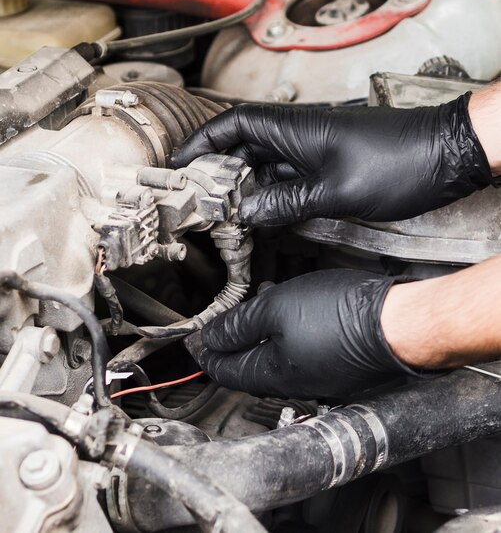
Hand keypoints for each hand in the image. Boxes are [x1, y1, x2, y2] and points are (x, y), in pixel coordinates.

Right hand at [171, 93, 494, 226]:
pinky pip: (289, 175)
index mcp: (296, 129)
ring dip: (245, 183)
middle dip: (218, 169)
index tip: (181, 162)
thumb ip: (287, 202)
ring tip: (226, 211)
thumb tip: (248, 211)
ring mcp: (315, 148)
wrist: (447, 153)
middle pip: (244, 144)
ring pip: (266, 162)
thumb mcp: (336, 192)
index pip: (234, 123)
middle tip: (201, 198)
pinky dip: (272, 192)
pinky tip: (265, 212)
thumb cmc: (400, 162)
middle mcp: (301, 134)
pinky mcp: (330, 162)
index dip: (203, 141)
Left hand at [185, 269, 414, 399]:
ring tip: (252, 312)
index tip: (193, 339)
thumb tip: (208, 337)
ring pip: (274, 360)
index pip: (224, 370)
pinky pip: (299, 355)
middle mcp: (293, 385)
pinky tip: (290, 315)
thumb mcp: (276, 310)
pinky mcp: (337, 367)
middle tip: (218, 325)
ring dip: (258, 337)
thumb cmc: (342, 316)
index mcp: (272, 374)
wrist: (398, 324)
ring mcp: (317, 378)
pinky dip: (285, 336)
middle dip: (229, 346)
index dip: (204, 352)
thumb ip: (238, 324)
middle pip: (248, 368)